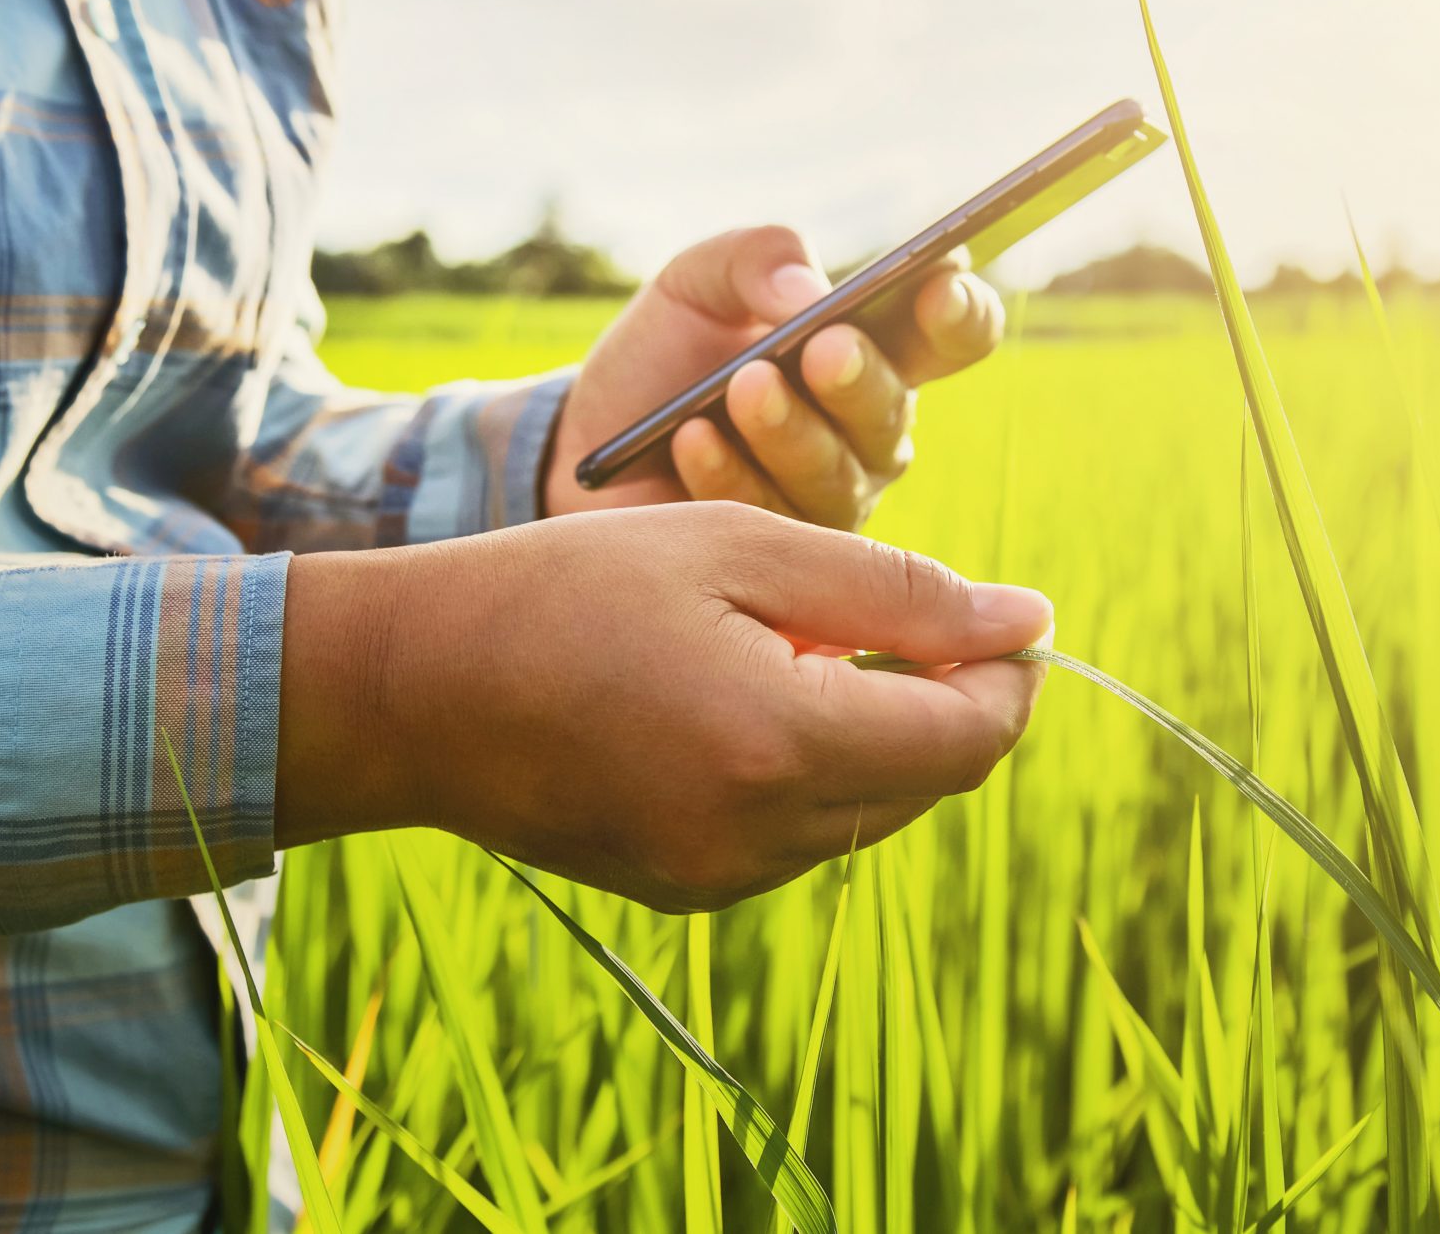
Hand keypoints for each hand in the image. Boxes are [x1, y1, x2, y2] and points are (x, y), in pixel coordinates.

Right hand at [276, 503, 1052, 909]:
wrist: (413, 686)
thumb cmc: (569, 589)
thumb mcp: (739, 548)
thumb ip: (893, 590)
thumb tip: (1025, 621)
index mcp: (779, 745)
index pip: (968, 737)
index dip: (1011, 674)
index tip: (1011, 615)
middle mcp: (760, 837)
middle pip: (930, 781)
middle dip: (947, 699)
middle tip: (912, 612)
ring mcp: (721, 878)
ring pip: (869, 811)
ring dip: (877, 732)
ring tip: (806, 643)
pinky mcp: (686, 891)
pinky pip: (800, 834)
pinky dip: (811, 767)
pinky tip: (749, 695)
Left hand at [542, 225, 1005, 529]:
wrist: (590, 437)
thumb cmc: (665, 355)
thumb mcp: (699, 282)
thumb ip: (756, 258)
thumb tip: (809, 291)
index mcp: (876, 352)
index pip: (952, 336)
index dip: (959, 312)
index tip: (938, 284)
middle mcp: (869, 432)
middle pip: (892, 412)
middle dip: (859, 378)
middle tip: (825, 348)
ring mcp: (828, 500)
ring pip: (834, 476)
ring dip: (790, 430)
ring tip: (745, 387)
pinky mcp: (776, 559)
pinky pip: (767, 521)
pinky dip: (727, 473)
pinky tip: (692, 441)